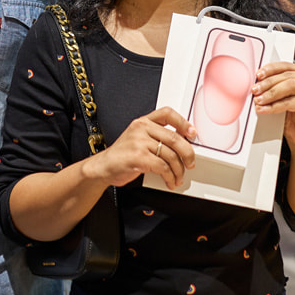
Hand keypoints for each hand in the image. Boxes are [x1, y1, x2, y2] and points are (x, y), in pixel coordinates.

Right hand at [80, 106, 196, 189]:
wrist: (102, 167)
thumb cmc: (122, 155)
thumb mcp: (137, 139)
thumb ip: (156, 138)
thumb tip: (181, 146)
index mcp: (142, 122)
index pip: (167, 113)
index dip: (183, 122)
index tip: (192, 133)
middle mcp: (141, 129)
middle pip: (174, 138)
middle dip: (187, 153)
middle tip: (190, 162)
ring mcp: (139, 142)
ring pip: (170, 155)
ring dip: (178, 170)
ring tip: (178, 177)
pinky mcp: (138, 157)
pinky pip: (163, 167)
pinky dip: (170, 176)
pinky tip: (169, 181)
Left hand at [252, 62, 294, 150]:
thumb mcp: (283, 101)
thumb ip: (275, 90)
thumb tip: (257, 84)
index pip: (287, 67)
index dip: (271, 69)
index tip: (258, 74)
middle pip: (287, 76)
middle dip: (268, 83)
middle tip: (255, 89)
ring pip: (289, 86)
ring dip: (270, 93)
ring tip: (258, 100)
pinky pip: (290, 102)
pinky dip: (275, 106)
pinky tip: (265, 109)